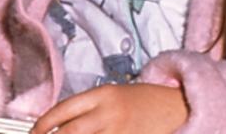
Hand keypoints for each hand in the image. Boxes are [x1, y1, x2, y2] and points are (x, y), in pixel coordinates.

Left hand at [31, 83, 186, 133]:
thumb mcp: (114, 97)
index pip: (63, 109)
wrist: (182, 107)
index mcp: (103, 95)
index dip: (43, 125)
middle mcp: (110, 113)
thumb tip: (58, 127)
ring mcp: (121, 132)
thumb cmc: (145, 103)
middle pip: (70, 132)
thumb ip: (88, 109)